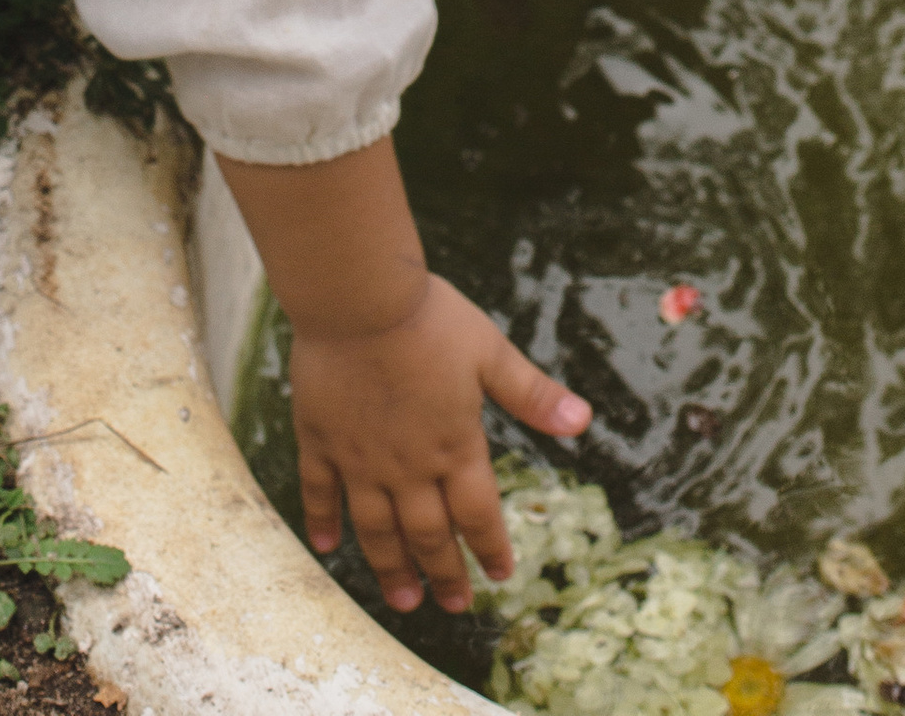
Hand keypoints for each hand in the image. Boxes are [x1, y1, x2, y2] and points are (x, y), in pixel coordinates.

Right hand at [290, 271, 588, 617]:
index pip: (478, 514)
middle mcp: (408, 466)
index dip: (490, 548)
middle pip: (429, 535)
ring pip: (377, 530)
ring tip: (403, 601)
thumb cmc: (428, 318)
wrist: (358, 298)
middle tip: (454, 606)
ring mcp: (361, 459)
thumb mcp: (490, 351)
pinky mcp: (322, 441)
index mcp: (454, 446)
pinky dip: (324, 522)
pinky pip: (321, 492)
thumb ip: (531, 393)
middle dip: (445, 574)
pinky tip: (325, 547)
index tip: (498, 576)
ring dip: (391, 568)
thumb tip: (583, 421)